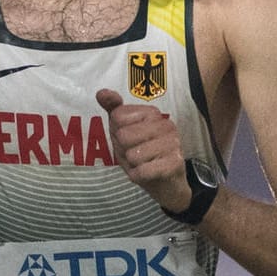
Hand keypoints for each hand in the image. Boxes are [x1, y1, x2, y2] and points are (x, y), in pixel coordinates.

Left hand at [95, 88, 190, 211]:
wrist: (165, 182)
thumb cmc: (140, 152)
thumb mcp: (122, 129)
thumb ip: (113, 109)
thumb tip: (101, 93)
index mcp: (152, 113)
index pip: (117, 118)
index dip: (117, 133)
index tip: (130, 139)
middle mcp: (166, 125)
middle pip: (123, 136)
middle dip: (124, 150)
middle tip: (137, 153)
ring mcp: (173, 144)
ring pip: (132, 154)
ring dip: (132, 164)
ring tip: (144, 163)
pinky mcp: (175, 164)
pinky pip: (142, 171)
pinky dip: (139, 176)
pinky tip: (149, 173)